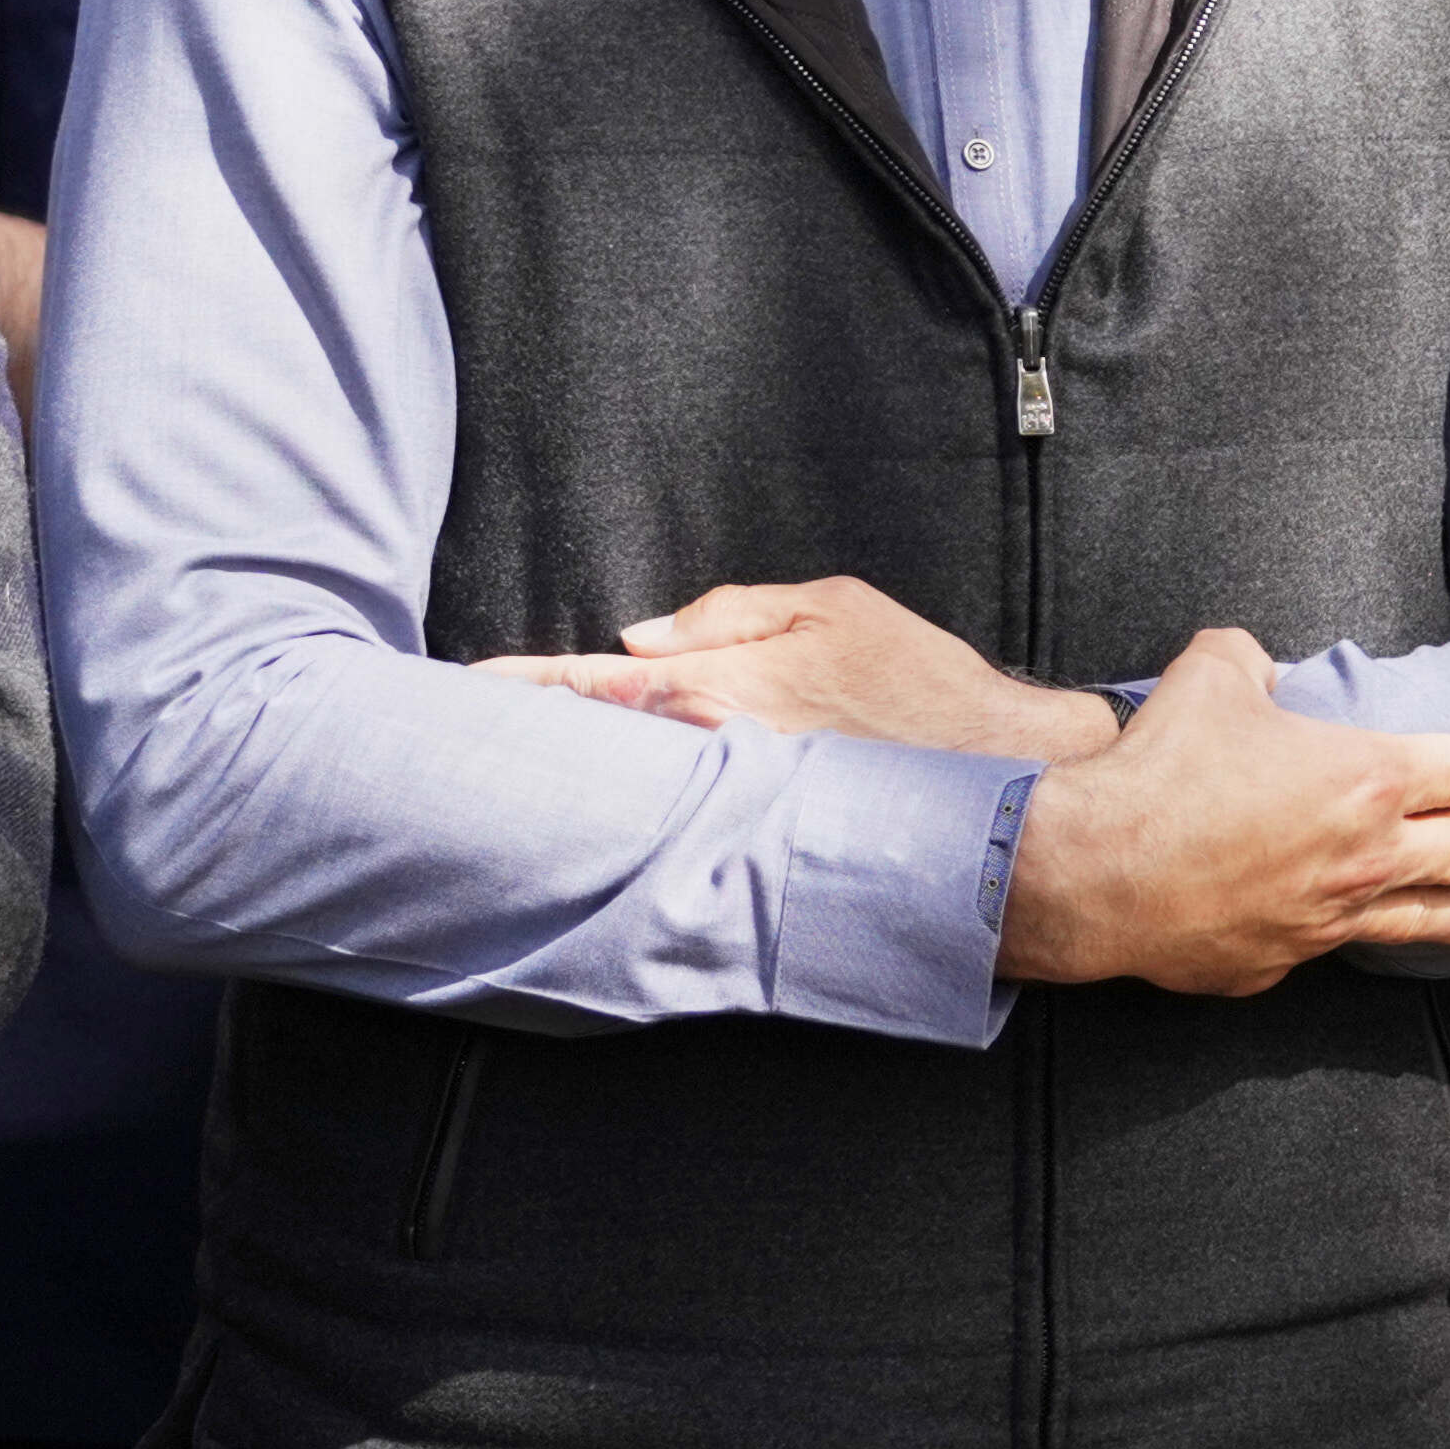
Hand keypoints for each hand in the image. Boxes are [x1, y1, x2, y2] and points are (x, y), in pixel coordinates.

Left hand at [475, 572, 1106, 764]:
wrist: (995, 784)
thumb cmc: (922, 683)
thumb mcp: (833, 606)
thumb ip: (729, 612)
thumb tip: (640, 637)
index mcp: (715, 686)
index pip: (593, 684)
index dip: (521, 685)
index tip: (462, 687)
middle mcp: (709, 753)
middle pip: (596, 747)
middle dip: (529, 741)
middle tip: (454, 736)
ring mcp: (728, 807)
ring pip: (630, 790)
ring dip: (572, 780)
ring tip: (508, 775)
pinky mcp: (752, 843)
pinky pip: (676, 823)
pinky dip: (632, 814)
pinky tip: (600, 816)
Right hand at [998, 630, 1449, 994]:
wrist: (1099, 871)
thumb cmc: (1160, 769)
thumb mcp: (1210, 676)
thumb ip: (1248, 661)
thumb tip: (1253, 666)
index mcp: (1364, 778)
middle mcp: (1364, 855)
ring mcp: (1327, 917)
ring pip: (1425, 918)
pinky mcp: (1281, 961)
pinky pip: (1335, 947)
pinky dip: (1365, 938)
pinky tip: (1379, 940)